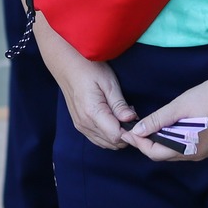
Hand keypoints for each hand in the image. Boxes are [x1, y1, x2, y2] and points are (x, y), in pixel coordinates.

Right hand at [36, 16, 137, 148]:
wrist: (67, 64)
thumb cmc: (89, 69)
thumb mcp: (109, 83)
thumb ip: (119, 105)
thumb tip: (132, 120)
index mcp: (92, 113)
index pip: (116, 136)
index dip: (131, 133)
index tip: (140, 124)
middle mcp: (84, 124)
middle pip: (112, 143)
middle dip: (126, 134)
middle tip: (132, 115)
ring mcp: (80, 125)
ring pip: (105, 143)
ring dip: (118, 135)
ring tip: (123, 115)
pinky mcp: (79, 124)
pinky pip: (97, 138)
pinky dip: (108, 134)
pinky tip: (113, 119)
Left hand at [125, 75, 207, 162]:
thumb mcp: (179, 106)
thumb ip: (157, 120)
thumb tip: (137, 130)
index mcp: (188, 148)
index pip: (155, 153)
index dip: (139, 143)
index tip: (127, 132)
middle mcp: (196, 155)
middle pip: (163, 155)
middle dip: (146, 143)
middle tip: (133, 130)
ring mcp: (204, 151)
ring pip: (174, 152)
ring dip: (159, 142)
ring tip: (147, 127)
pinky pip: (184, 148)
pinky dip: (171, 140)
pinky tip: (166, 128)